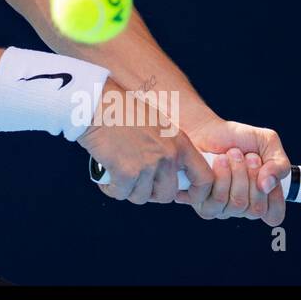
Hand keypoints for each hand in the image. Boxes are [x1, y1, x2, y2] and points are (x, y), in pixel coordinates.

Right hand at [78, 79, 214, 204]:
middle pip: (167, 195)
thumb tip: (167, 174)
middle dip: (151, 193)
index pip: (204, 178)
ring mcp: (148, 165)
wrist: (97, 102)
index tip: (181, 196)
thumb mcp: (157, 124)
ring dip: (128, 191)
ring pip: (142, 197)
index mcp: (180, 142)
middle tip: (136, 182)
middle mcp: (168, 155)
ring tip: (118, 177)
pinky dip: (111, 189)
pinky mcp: (126, 172)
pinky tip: (106, 178)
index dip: (195, 193)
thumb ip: (168, 147)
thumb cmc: (122, 109)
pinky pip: (121, 194)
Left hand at [176, 116, 288, 226]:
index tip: (266, 170)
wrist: (205, 128)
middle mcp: (242, 207)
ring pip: (238, 204)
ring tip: (231, 154)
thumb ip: (280, 164)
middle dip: (253, 176)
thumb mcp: (268, 143)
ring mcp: (222, 208)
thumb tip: (267, 186)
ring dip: (237, 173)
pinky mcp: (203, 203)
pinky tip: (218, 161)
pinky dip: (221, 176)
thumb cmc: (235, 138)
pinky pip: (217, 200)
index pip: (274, 215)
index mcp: (260, 198)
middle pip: (257, 209)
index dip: (274, 195)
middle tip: (248, 156)